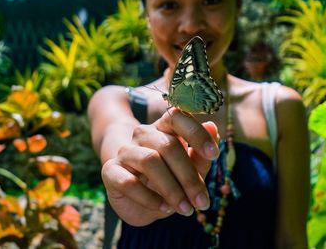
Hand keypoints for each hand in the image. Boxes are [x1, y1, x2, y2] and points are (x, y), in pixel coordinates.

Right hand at [101, 108, 219, 225]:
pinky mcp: (110, 171)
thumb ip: (200, 155)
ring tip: (185, 209)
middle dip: (189, 176)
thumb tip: (212, 127)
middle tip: (202, 202)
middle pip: (167, 145)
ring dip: (171, 189)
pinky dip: (149, 198)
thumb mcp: (189, 173)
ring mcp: (125, 152)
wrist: (140, 203)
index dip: (196, 133)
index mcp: (164, 129)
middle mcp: (143, 135)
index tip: (214, 154)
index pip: (177, 116)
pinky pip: (129, 182)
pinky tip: (163, 208)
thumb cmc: (169, 183)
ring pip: (149, 161)